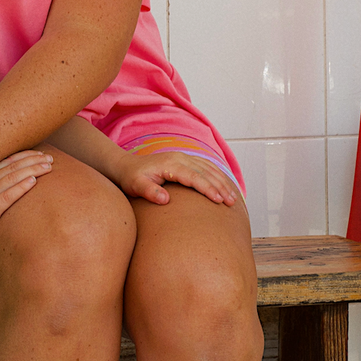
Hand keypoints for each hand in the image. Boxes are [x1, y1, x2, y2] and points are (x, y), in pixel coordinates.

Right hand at [0, 151, 53, 246]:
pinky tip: (33, 181)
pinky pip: (8, 195)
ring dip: (32, 169)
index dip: (25, 155)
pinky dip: (21, 186)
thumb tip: (3, 179)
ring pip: (13, 177)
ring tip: (48, 166)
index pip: (7, 160)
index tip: (40, 153)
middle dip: (33, 160)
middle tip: (50, 157)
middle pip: (13, 166)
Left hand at [114, 148, 237, 206]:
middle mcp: (180, 158)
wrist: (127, 166)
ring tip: (233, 198)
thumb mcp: (136, 186)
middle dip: (221, 187)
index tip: (218, 200)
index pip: (194, 176)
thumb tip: (164, 199)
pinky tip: (226, 185)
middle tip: (232, 202)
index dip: (208, 188)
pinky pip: (207, 166)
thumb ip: (149, 191)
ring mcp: (184, 157)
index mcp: (171, 164)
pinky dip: (219, 175)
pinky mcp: (186, 160)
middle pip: (206, 172)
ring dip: (223, 182)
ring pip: (209, 168)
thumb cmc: (132, 178)